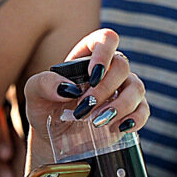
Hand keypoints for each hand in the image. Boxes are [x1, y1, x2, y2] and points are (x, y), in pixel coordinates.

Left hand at [22, 29, 149, 162]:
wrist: (53, 137)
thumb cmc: (44, 108)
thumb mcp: (34, 93)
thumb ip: (44, 83)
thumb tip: (67, 88)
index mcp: (88, 56)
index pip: (106, 39)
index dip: (104, 53)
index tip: (92, 75)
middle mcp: (110, 69)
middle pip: (122, 66)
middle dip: (104, 89)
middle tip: (84, 110)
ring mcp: (123, 90)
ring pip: (137, 88)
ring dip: (119, 105)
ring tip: (97, 122)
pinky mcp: (130, 112)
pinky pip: (143, 110)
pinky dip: (135, 119)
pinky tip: (119, 127)